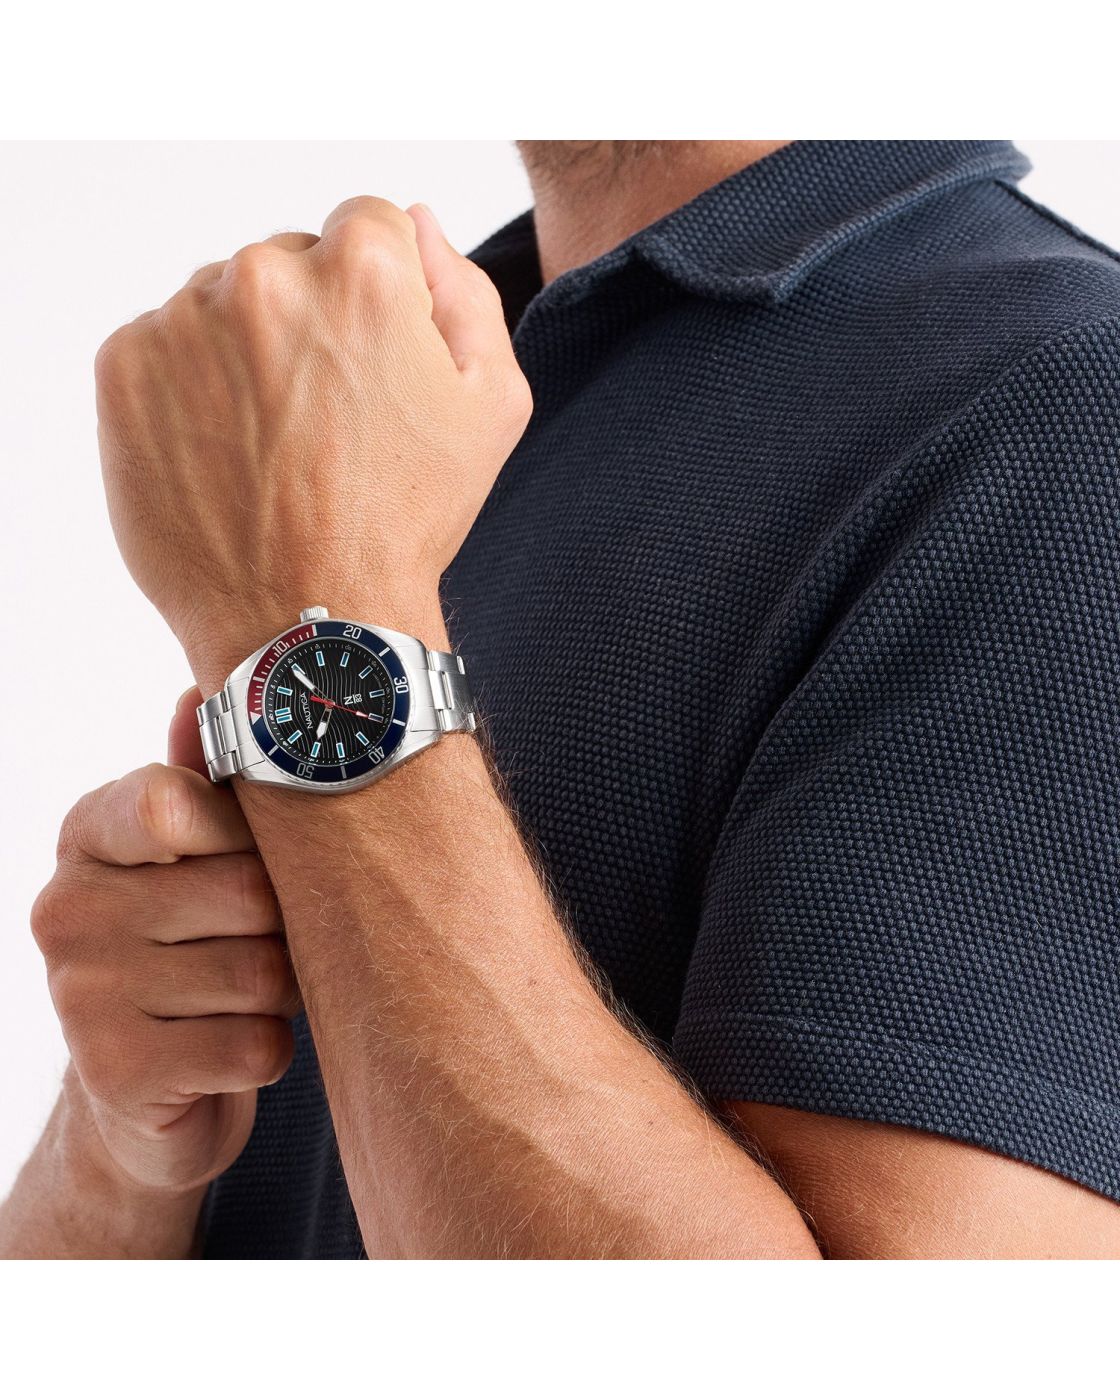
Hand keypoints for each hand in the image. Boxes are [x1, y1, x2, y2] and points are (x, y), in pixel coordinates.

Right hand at [30, 690, 297, 1194]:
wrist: (152, 1088)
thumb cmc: (195, 942)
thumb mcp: (196, 852)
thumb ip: (208, 776)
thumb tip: (205, 687)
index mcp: (88, 832)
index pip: (176, 802)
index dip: (247, 832)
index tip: (255, 853)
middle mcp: (67, 907)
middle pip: (246, 893)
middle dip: (285, 923)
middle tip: (268, 938)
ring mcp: (81, 995)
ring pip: (261, 973)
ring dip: (283, 990)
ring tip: (253, 992)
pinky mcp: (117, 1074)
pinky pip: (255, 1047)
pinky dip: (270, 1050)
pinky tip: (235, 1045)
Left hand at [94, 198, 531, 690]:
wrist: (310, 619)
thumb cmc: (407, 520)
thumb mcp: (491, 407)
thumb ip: (466, 293)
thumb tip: (420, 224)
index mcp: (363, 271)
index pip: (367, 226)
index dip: (380, 299)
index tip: (373, 366)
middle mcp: (265, 276)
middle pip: (289, 262)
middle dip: (309, 322)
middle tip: (326, 420)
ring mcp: (184, 321)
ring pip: (220, 304)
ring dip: (244, 353)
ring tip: (274, 446)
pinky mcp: (124, 367)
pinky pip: (162, 347)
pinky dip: (189, 388)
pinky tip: (226, 453)